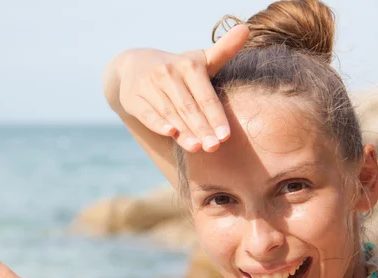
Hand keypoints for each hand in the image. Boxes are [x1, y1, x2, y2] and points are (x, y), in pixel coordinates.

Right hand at [117, 25, 248, 152]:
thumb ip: (223, 50)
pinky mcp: (132, 97)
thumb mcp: (198, 60)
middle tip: (213, 147)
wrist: (134, 64)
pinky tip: (170, 133)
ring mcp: (149, 85)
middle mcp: (168, 73)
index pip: (206, 96)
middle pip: (189, 107)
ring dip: (183, 132)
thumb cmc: (176, 69)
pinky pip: (147, 113)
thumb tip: (245, 29)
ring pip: (170, 112)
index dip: (216, 117)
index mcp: (188, 65)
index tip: (225, 136)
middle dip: (202, 129)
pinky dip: (158, 123)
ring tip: (196, 147)